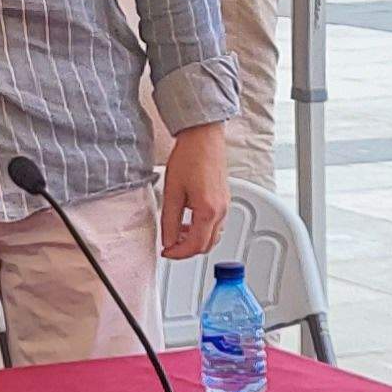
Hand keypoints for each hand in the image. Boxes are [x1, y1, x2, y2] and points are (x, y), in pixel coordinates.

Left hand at [156, 124, 230, 259]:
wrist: (203, 137)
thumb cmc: (189, 157)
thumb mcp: (172, 192)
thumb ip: (169, 221)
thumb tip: (168, 240)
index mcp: (208, 211)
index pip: (195, 246)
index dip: (178, 254)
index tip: (166, 252)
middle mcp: (221, 210)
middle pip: (207, 245)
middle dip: (187, 250)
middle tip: (170, 246)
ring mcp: (226, 205)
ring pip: (214, 236)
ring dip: (196, 241)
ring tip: (177, 234)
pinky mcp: (225, 199)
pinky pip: (217, 224)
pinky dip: (203, 229)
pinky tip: (189, 222)